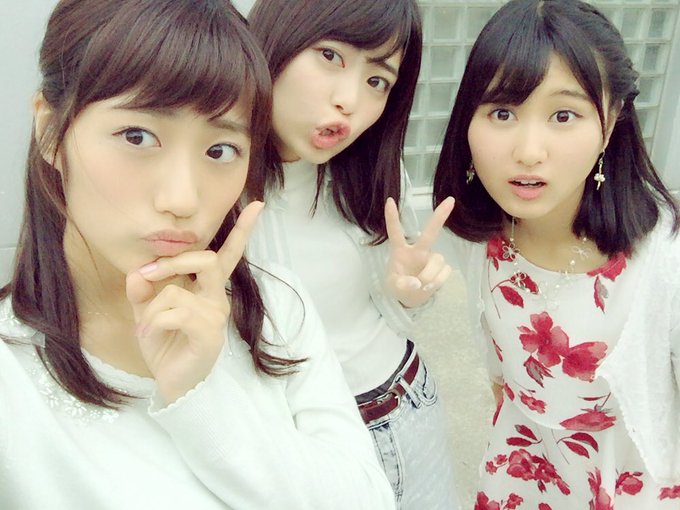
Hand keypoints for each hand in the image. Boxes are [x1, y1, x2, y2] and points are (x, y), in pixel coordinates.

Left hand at [125, 201, 263, 402]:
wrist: (174, 385)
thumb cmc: (167, 347)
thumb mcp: (148, 314)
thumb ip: (143, 291)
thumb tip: (138, 273)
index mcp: (208, 290)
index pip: (227, 255)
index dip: (243, 230)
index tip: (258, 205)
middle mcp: (217, 299)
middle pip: (206, 259)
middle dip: (171, 262)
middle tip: (147, 273)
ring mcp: (216, 316)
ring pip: (178, 290)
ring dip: (152, 305)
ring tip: (145, 325)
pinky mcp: (209, 333)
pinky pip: (175, 311)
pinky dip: (153, 321)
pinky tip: (149, 335)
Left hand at [384, 196, 453, 307]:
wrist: (411, 299)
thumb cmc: (398, 287)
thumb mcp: (393, 288)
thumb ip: (401, 285)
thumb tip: (416, 283)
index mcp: (400, 251)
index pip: (395, 231)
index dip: (392, 217)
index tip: (389, 200)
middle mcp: (418, 250)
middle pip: (430, 232)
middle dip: (440, 216)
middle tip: (450, 201)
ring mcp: (431, 258)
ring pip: (437, 261)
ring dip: (430, 277)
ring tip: (421, 286)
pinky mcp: (442, 268)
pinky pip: (445, 272)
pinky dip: (437, 282)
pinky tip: (430, 286)